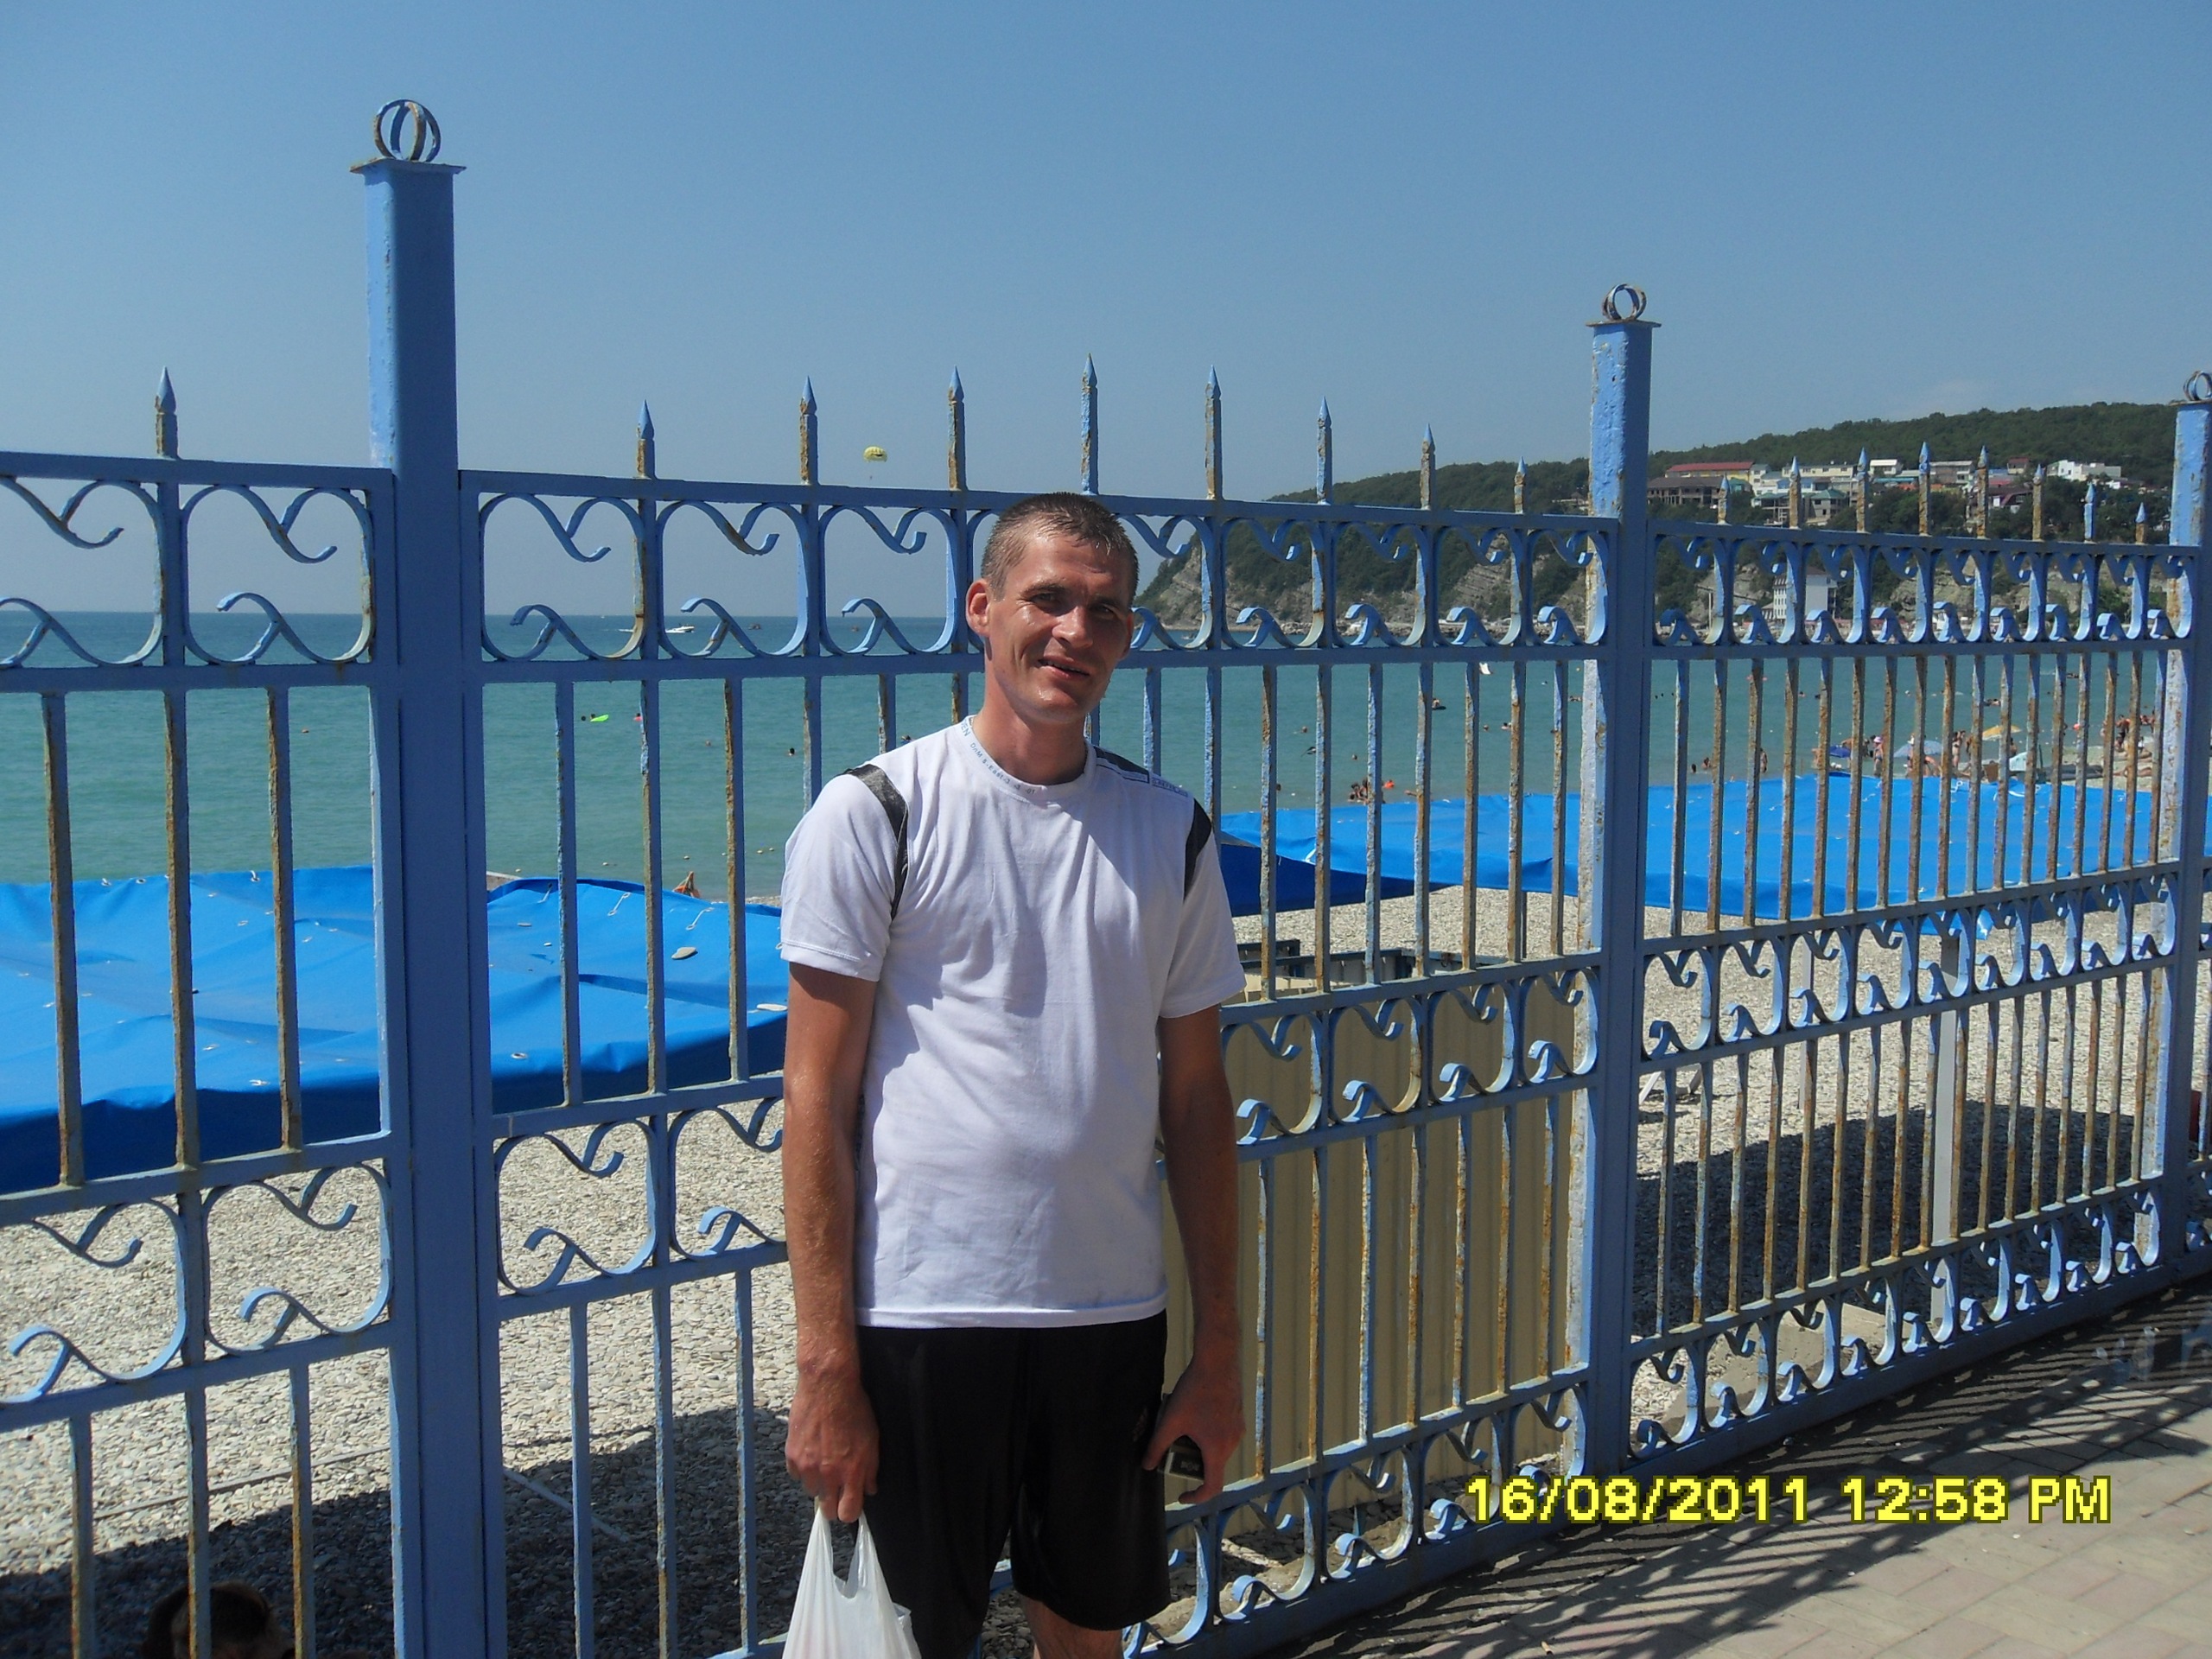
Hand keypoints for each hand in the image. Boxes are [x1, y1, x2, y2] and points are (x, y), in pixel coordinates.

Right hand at [785, 1363, 878, 1522]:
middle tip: (837, 1488)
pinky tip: (812, 1451)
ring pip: (811, 1491)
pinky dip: (803, 1469)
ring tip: (824, 1461)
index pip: (848, 1513)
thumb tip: (869, 1489)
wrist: (828, 1385)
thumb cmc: (854, 1409)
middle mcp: (828, 1473)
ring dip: (818, 1483)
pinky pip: (796, 1475)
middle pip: (827, 1509)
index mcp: (851, 1471)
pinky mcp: (792, 1455)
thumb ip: (870, 1470)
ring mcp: (807, 1466)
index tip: (850, 1505)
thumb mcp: (872, 1439)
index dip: (850, 1512)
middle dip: (833, 1503)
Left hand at [1144, 1349, 1242, 1503]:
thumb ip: (1157, 1446)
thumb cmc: (1195, 1390)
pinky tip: (1194, 1415)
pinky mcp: (1237, 1417)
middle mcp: (1232, 1443)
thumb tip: (1147, 1465)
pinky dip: (1207, 1436)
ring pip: (1216, 1450)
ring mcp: (1237, 1430)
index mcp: (1217, 1450)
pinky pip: (1222, 1436)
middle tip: (1174, 1447)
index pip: (1212, 1487)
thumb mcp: (1171, 1420)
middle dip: (1191, 1463)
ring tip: (1183, 1426)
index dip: (1197, 1497)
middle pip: (1212, 1467)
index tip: (1183, 1494)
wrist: (1217, 1360)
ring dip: (1199, 1448)